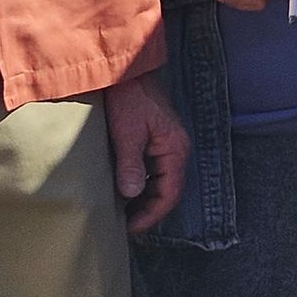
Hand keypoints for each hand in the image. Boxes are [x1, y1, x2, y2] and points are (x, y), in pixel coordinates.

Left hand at [105, 73, 191, 233]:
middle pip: (166, 189)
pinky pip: (150, 169)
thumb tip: (131, 194)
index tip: (131, 228)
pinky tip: (121, 189)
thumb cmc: (128, 96)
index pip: (170, 193)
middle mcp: (175, 148)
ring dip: (142, 197)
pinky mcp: (152, 138)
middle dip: (147, 209)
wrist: (124, 68)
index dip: (152, 214)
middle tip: (123, 224)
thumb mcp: (127, 131)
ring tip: (121, 211)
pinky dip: (138, 182)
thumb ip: (130, 164)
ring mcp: (164, 143)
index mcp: (175, 148)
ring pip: (158, 180)